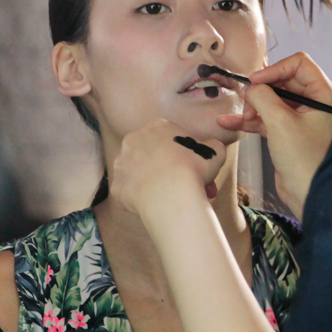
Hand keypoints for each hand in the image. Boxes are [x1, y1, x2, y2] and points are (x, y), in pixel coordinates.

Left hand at [110, 118, 226, 219]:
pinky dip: (141, 198)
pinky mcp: (116, 186)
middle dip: (168, 168)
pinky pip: (130, 192)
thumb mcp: (215, 151)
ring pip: (138, 172)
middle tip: (185, 185)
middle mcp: (133, 140)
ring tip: (171, 197)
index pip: (169, 137)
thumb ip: (212, 146)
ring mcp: (121, 163)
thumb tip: (212, 147)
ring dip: (152, 181)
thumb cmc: (194, 168)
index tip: (193, 168)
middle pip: (152, 153)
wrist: (171, 194)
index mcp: (156, 126)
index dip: (183, 153)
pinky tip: (156, 205)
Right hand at [217, 52, 331, 214]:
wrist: (308, 194)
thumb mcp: (280, 122)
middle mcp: (315, 102)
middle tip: (247, 101)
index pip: (299, 64)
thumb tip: (251, 87)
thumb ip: (263, 97)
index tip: (256, 81)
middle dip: (261, 90)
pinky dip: (249, 120)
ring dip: (253, 105)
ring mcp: (300, 118)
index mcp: (323, 94)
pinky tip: (229, 122)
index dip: (275, 69)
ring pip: (271, 99)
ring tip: (242, 116)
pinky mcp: (287, 133)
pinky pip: (266, 118)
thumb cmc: (305, 160)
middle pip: (282, 81)